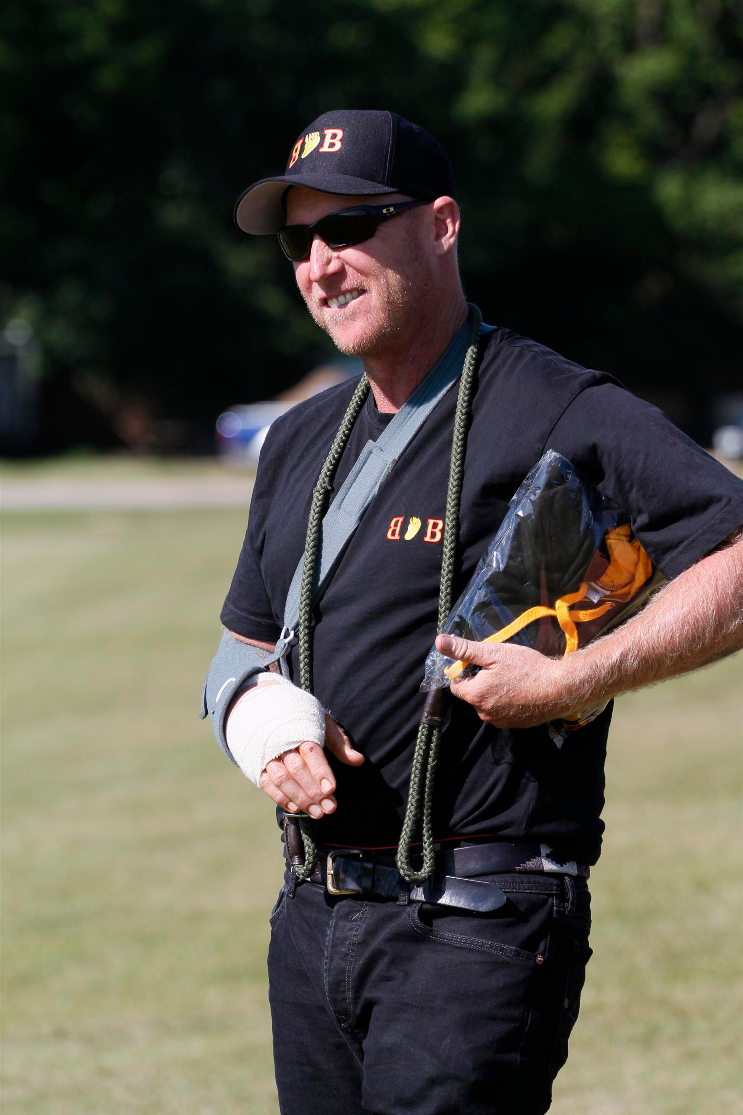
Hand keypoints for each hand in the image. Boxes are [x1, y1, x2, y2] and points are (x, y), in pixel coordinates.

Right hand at [258, 715, 364, 817]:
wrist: (267, 711)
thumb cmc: (303, 721)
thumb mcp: (323, 725)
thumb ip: (340, 743)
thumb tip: (358, 760)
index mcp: (300, 730)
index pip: (311, 752)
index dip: (321, 771)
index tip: (331, 789)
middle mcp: (282, 743)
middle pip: (297, 769)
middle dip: (314, 791)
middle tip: (329, 808)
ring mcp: (268, 755)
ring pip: (281, 779)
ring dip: (299, 798)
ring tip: (317, 813)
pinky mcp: (257, 765)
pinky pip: (267, 784)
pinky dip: (281, 798)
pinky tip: (297, 809)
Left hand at [436, 633, 576, 727]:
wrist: (561, 688)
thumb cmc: (526, 668)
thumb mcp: (493, 653)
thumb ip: (464, 649)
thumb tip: (439, 642)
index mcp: (475, 696)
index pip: (456, 685)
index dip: (466, 671)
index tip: (482, 662)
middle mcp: (484, 714)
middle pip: (472, 695)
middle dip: (481, 681)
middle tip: (500, 668)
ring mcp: (500, 722)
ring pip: (488, 704)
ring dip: (494, 692)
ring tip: (512, 678)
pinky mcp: (516, 725)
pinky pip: (502, 711)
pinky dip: (507, 701)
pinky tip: (521, 690)